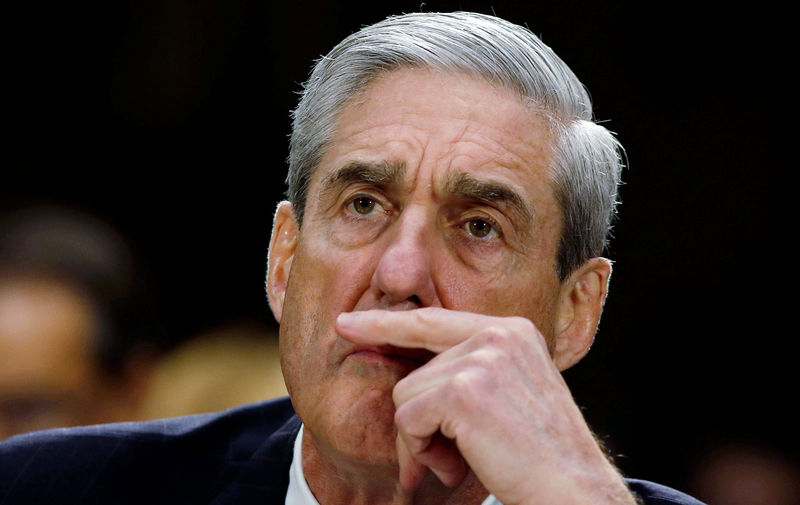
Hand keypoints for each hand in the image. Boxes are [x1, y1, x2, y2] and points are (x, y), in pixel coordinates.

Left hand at [335, 307, 636, 504]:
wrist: (570, 488)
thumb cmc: (540, 453)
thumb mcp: (509, 393)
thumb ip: (469, 370)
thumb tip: (408, 373)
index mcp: (511, 330)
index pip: (434, 320)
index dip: (388, 323)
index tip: (349, 323)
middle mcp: (497, 334)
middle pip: (414, 363)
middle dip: (407, 409)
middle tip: (396, 407)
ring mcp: (481, 359)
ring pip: (406, 394)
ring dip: (422, 439)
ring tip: (457, 462)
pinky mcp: (463, 390)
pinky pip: (409, 418)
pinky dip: (421, 450)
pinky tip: (454, 466)